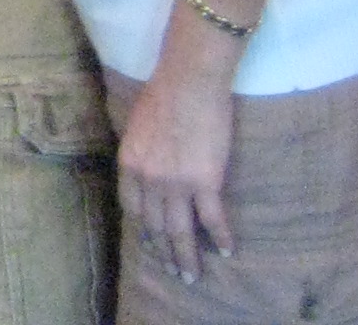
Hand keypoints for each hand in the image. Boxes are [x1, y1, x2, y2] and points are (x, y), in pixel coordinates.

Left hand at [118, 66, 235, 284]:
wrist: (189, 82)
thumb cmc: (163, 94)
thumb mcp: (137, 126)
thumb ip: (141, 152)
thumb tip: (148, 167)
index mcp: (130, 164)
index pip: (132, 207)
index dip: (142, 227)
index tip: (150, 240)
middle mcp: (149, 180)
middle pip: (155, 225)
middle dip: (164, 251)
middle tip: (173, 271)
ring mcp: (177, 184)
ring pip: (180, 231)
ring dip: (187, 256)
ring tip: (191, 275)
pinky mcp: (206, 183)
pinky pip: (212, 219)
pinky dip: (220, 238)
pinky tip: (227, 251)